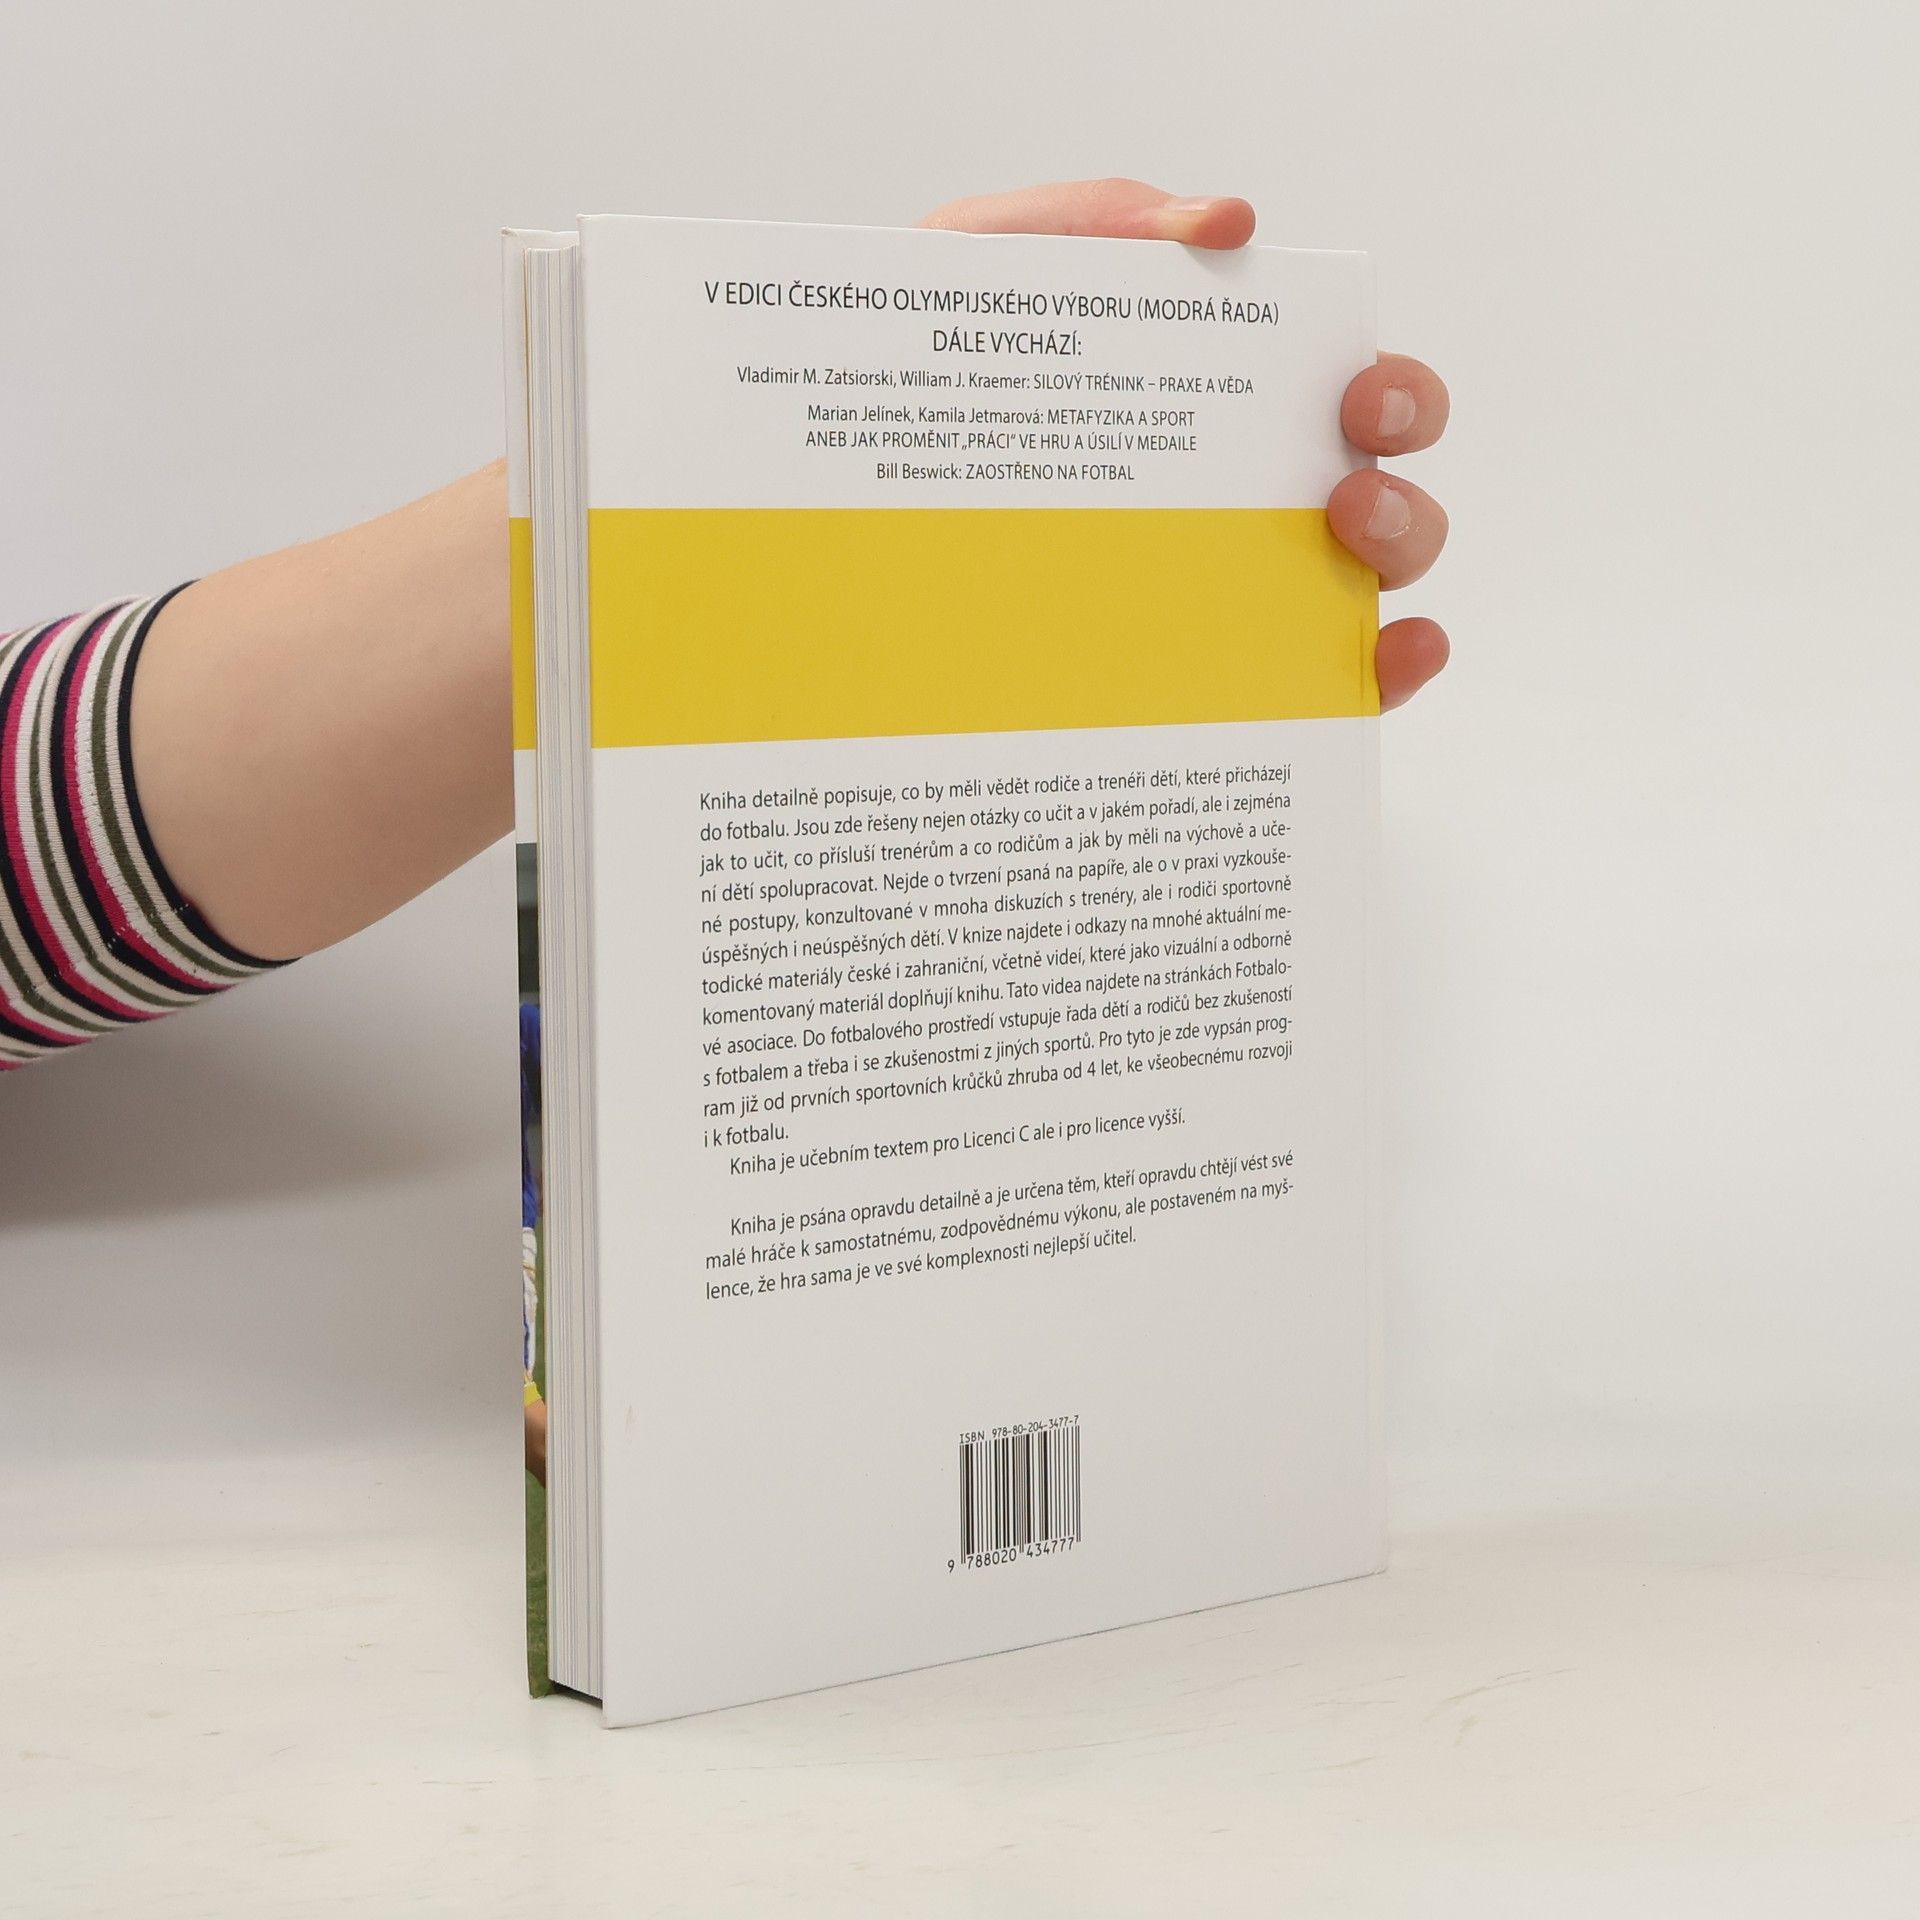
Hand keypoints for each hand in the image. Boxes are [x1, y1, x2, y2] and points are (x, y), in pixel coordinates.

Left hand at [921, 179, 1449, 709]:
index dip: (1391, 393)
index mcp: (1215, 411)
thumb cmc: (917, 387)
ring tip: (1341, 551)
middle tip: (1347, 491)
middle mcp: (1242, 505)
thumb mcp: (978, 275)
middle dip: (1398, 493)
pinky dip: (1379, 675)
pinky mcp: (1203, 684)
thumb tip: (1224, 223)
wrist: (812, 493)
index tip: (1357, 395)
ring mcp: (1230, 600)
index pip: (1343, 396)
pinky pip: (1317, 689)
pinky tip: (1383, 660)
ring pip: (1367, 589)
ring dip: (1393, 564)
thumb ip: (1086, 227)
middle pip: (1382, 494)